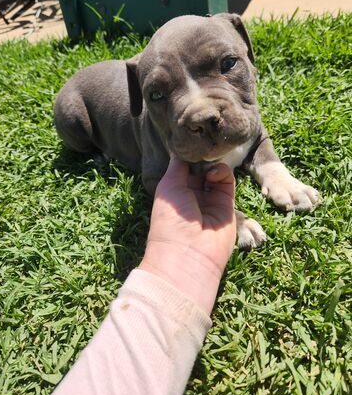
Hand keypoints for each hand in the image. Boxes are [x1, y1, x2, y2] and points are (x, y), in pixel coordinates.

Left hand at [140, 156, 235, 313]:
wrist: (189, 253)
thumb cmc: (170, 219)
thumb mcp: (168, 186)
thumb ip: (178, 164)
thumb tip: (183, 149)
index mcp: (174, 192)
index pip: (183, 166)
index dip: (188, 155)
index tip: (190, 141)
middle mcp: (192, 195)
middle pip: (200, 167)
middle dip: (201, 157)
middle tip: (202, 146)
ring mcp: (210, 199)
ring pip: (215, 172)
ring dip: (211, 164)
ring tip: (206, 165)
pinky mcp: (227, 204)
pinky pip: (227, 181)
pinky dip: (222, 172)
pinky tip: (214, 174)